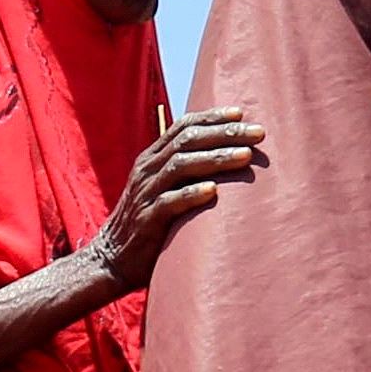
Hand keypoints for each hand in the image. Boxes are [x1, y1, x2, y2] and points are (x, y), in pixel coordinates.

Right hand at [84, 110, 266, 297]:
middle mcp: (147, 170)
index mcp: (152, 158)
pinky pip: (169, 202)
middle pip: (187, 141)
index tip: (241, 113)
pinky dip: (191, 194)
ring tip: (245, 156)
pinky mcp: (146, 219)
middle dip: (225, 133)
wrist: (112, 258)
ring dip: (215, 158)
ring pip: (180, 165)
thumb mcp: (162, 188)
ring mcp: (145, 193)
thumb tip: (224, 157)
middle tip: (258, 133)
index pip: (183, 126)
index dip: (212, 117)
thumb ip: (184, 171)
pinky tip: (214, 191)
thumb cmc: (149, 222)